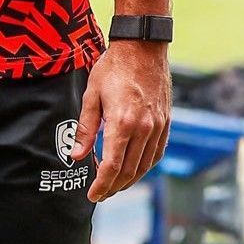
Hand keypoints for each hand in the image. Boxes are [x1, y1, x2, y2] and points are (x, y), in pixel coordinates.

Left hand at [72, 41, 170, 201]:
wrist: (143, 48)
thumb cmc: (112, 68)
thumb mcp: (91, 94)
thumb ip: (85, 127)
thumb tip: (77, 156)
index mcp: (123, 123)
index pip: (112, 165)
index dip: (101, 184)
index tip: (92, 195)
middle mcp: (144, 129)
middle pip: (129, 171)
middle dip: (113, 187)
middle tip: (100, 195)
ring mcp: (158, 127)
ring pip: (145, 165)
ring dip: (129, 180)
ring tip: (114, 186)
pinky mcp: (166, 122)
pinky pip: (157, 153)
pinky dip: (145, 166)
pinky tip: (134, 169)